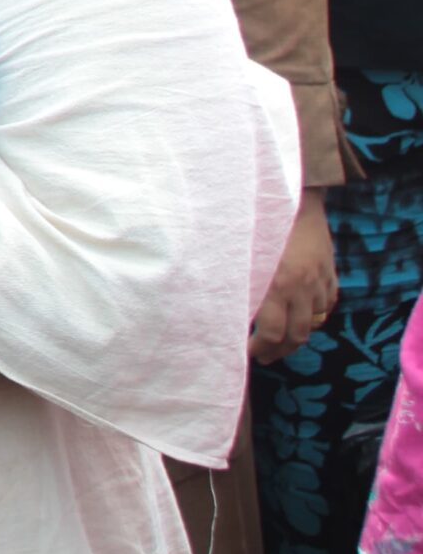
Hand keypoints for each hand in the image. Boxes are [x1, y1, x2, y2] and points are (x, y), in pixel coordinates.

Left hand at [251, 190, 337, 363]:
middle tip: (264, 356)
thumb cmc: (257, 222)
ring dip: (297, 333)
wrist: (294, 197)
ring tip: (279, 339)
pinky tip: (299, 314)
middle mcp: (302, 287)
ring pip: (314, 322)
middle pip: (296, 335)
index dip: (259, 347)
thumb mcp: (241, 253)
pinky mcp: (331, 275)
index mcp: (276, 283)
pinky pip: (327, 306)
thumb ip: (239, 283)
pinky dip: (315, 315)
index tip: (247, 351)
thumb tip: (221, 308)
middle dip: (279, 350)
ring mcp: (320, 282)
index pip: (272, 332)